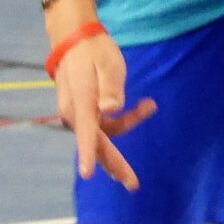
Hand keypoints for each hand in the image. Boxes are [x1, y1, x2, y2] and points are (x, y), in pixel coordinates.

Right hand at [52, 31, 154, 188]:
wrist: (74, 38)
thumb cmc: (94, 50)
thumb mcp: (108, 63)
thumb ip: (111, 88)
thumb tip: (111, 110)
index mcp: (81, 102)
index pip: (86, 132)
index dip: (88, 154)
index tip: (87, 175)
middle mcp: (74, 113)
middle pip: (96, 145)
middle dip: (115, 164)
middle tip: (133, 184)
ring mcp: (76, 114)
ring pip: (102, 136)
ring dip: (127, 126)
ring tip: (150, 106)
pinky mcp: (82, 113)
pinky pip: (102, 126)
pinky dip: (121, 121)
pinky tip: (142, 106)